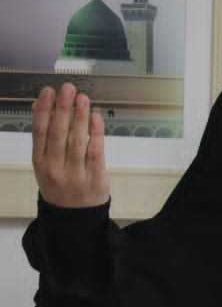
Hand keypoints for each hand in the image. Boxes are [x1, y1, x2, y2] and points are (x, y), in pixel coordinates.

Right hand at [31, 83, 108, 208]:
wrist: (74, 217)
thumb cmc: (60, 184)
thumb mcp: (45, 163)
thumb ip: (45, 137)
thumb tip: (43, 105)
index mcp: (39, 162)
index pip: (40, 132)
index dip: (44, 110)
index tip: (49, 92)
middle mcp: (55, 168)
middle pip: (58, 134)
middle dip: (63, 109)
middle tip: (68, 88)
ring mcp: (75, 174)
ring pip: (77, 141)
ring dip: (80, 117)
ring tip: (82, 98)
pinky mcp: (95, 179)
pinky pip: (95, 152)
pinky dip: (96, 133)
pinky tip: (95, 117)